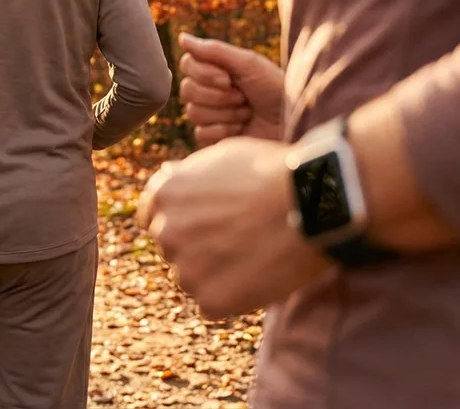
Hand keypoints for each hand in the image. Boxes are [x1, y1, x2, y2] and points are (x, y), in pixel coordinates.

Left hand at [138, 136, 331, 318]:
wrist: (310, 204)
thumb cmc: (272, 173)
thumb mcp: (223, 155)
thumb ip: (189, 173)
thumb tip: (169, 174)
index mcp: (165, 194)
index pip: (149, 215)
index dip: (175, 218)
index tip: (196, 224)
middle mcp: (166, 232)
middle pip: (173, 247)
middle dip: (197, 244)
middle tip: (238, 238)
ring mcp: (186, 270)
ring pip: (193, 277)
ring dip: (215, 272)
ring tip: (254, 254)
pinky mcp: (210, 301)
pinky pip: (214, 303)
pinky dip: (233, 296)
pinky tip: (259, 275)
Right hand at [177, 33, 283, 145]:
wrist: (293, 123)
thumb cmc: (275, 89)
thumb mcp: (248, 64)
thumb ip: (214, 50)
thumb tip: (181, 37)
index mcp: (216, 70)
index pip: (187, 64)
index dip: (204, 73)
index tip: (228, 78)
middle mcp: (210, 91)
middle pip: (187, 90)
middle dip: (218, 95)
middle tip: (243, 97)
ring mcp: (210, 116)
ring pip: (193, 112)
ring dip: (225, 113)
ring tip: (247, 112)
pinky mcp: (214, 139)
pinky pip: (201, 133)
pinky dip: (224, 130)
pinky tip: (242, 129)